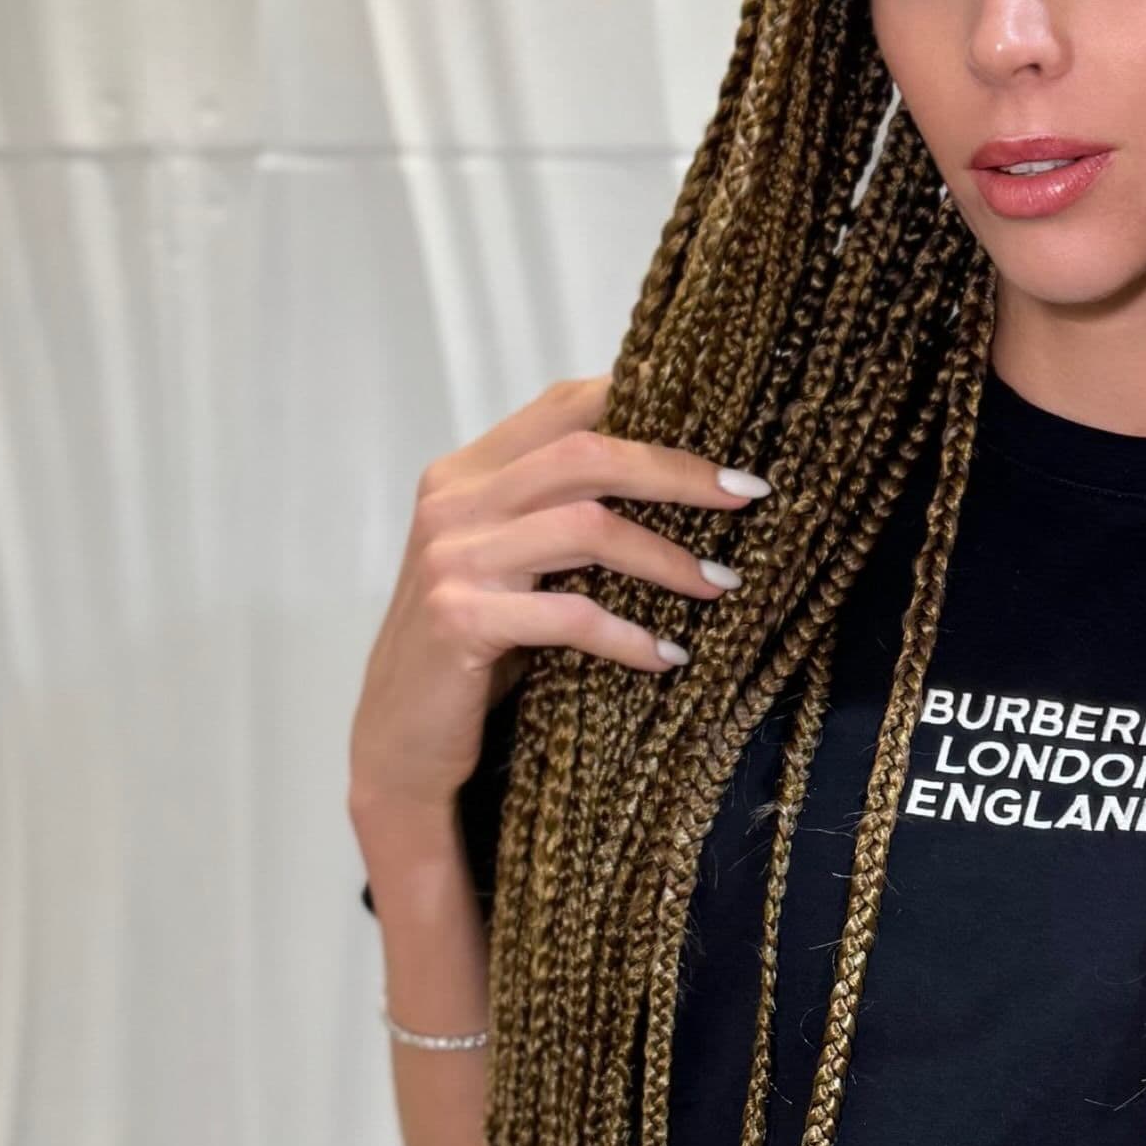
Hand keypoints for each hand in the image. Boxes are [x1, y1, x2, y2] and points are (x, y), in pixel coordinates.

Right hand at [347, 373, 769, 832]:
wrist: (398, 742)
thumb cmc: (473, 651)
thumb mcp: (509, 565)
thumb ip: (556, 513)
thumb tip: (675, 477)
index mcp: (465, 473)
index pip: (563, 406)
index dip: (645, 402)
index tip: (724, 425)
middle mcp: (452, 502)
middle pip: (584, 456)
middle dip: (676, 471)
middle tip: (746, 495)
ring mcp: (452, 559)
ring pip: (586, 528)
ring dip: (667, 557)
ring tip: (721, 583)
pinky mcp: (460, 620)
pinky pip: (570, 615)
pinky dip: (630, 635)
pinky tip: (668, 655)